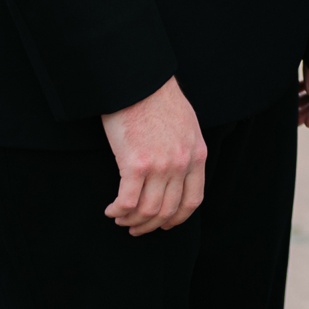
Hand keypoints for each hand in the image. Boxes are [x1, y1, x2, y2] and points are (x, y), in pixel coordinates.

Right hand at [101, 76, 206, 235]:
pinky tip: (111, 209)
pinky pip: (128, 202)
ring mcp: (160, 166)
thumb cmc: (157, 99)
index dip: (177, 218)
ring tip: (120, 218)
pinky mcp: (135, 164)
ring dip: (131, 220)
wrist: (139, 81)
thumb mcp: (186, 125)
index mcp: (197, 155)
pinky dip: (118, 210)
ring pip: (147, 210)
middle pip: (168, 210)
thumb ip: (186, 150)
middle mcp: (181, 164)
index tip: (164, 224)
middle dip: (150, 225)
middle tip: (135, 228)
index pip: (192, 200)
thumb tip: (178, 172)